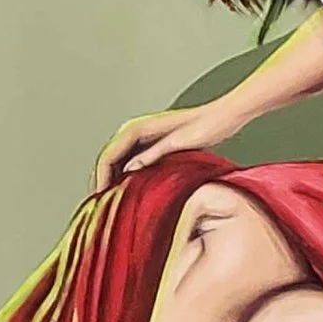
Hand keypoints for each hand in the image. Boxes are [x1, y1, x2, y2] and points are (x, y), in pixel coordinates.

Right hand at [93, 105, 225, 191]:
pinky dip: (125, 176)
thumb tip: (129, 171)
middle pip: (108, 158)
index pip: (108, 155)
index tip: (99, 197)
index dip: (100, 177)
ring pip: (117, 161)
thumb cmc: (206, 126)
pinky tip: (129, 192)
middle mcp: (136, 130)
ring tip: (110, 202)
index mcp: (138, 128)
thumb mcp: (180, 143)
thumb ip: (153, 155)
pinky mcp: (153, 143)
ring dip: (111, 179)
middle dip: (101, 180)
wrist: (224, 116)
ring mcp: (144, 136)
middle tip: (99, 205)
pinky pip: (131, 161)